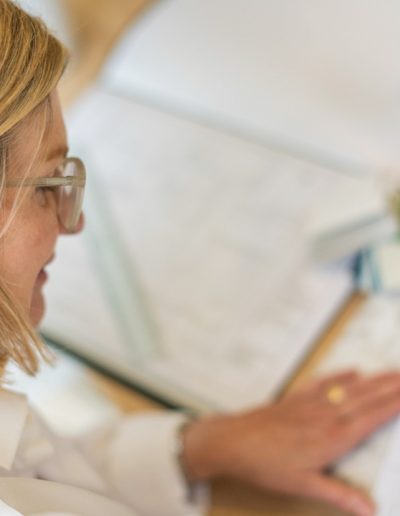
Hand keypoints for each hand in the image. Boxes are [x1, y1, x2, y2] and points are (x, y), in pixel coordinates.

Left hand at [182, 370, 399, 515]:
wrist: (234, 441)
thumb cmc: (267, 466)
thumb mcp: (303, 485)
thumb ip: (339, 495)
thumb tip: (371, 511)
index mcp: (332, 438)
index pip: (371, 418)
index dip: (394, 405)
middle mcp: (326, 416)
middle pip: (365, 398)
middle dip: (390, 386)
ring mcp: (310, 404)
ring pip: (348, 388)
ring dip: (372, 379)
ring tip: (391, 370)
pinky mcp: (295, 398)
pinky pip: (322, 382)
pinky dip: (338, 375)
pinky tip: (351, 370)